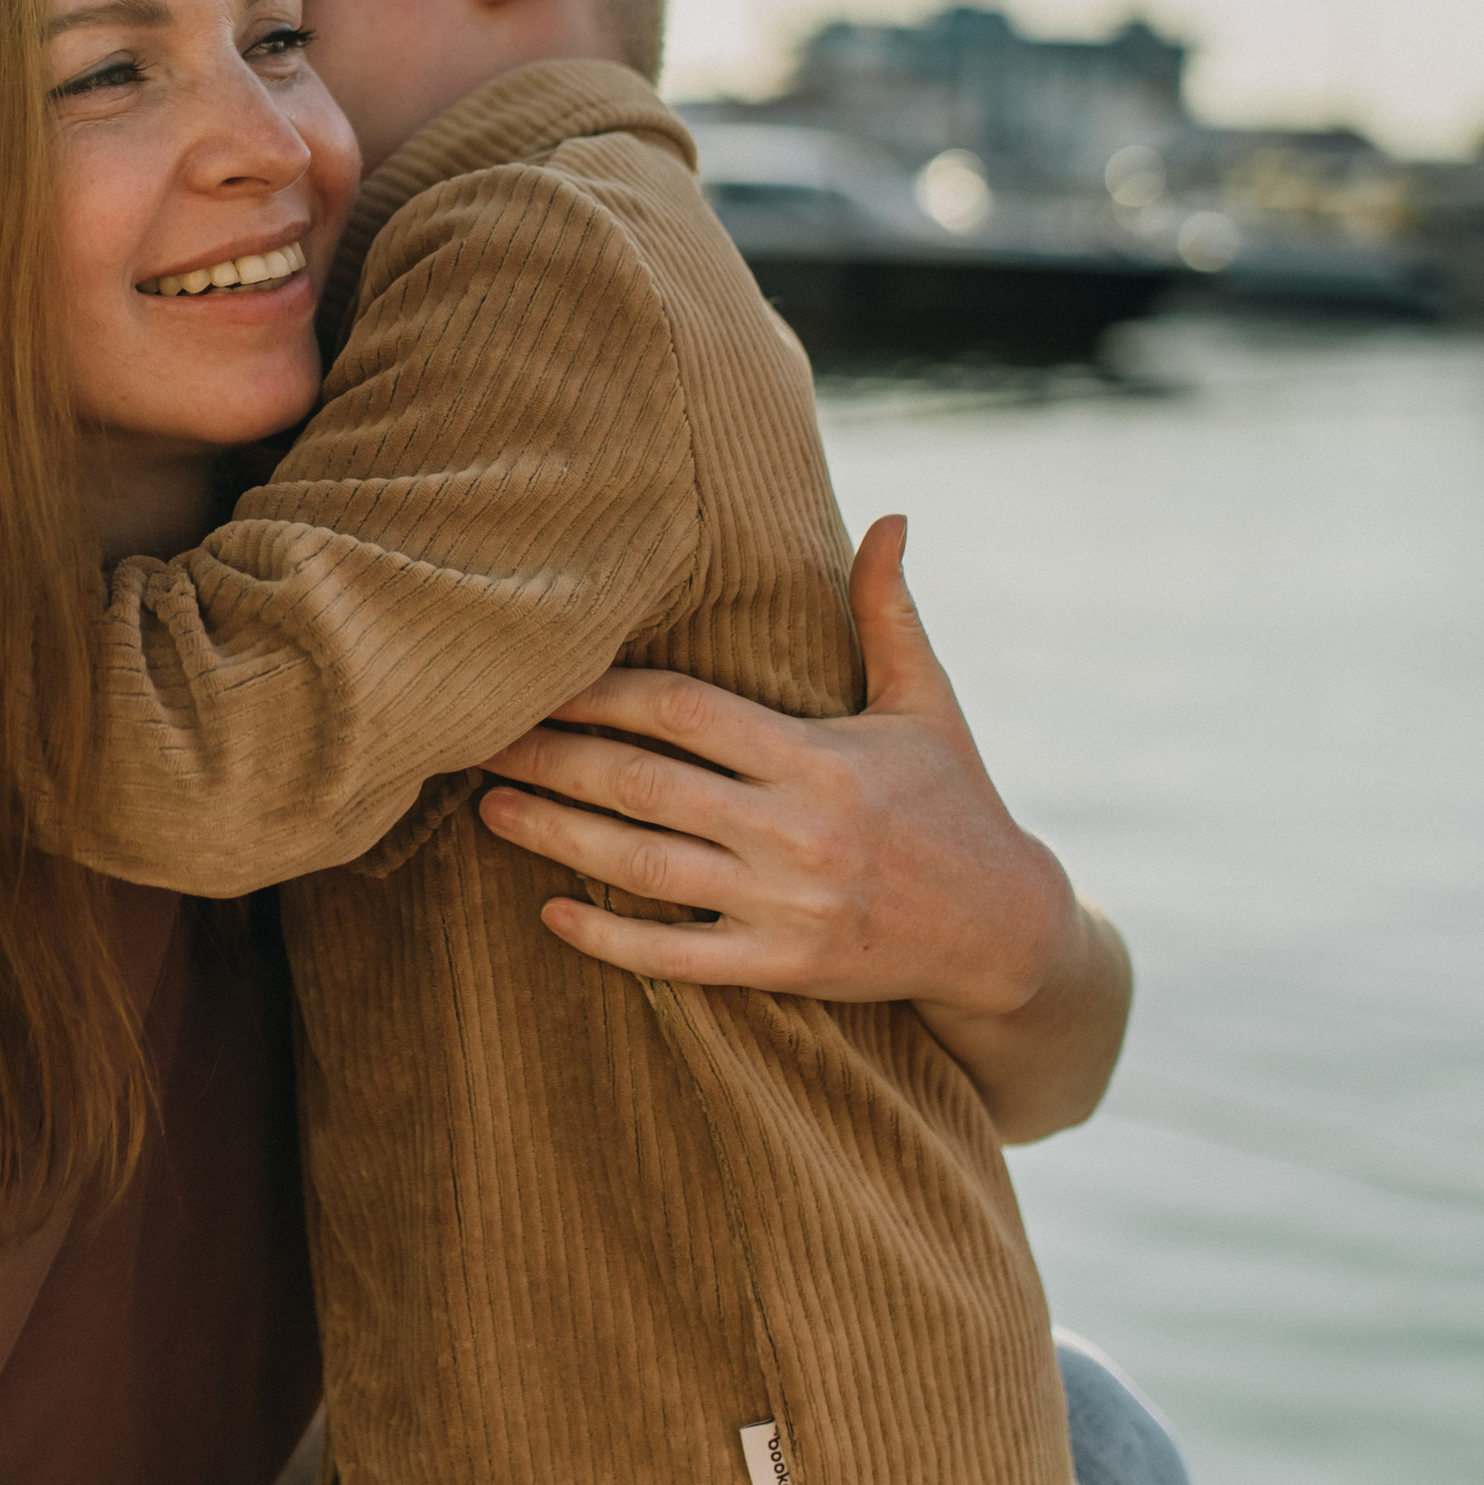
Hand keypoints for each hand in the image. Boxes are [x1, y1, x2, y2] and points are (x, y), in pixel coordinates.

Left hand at [474, 514, 1128, 1138]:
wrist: (1007, 934)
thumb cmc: (957, 801)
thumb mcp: (929, 703)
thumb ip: (891, 612)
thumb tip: (892, 517)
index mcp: (820, 756)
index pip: (686, 711)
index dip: (605, 691)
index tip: (540, 673)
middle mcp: (797, 829)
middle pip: (645, 784)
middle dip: (554, 757)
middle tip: (476, 734)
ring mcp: (786, 905)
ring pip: (646, 866)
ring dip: (559, 837)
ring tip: (490, 808)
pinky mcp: (784, 967)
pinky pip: (678, 957)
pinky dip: (611, 939)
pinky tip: (553, 915)